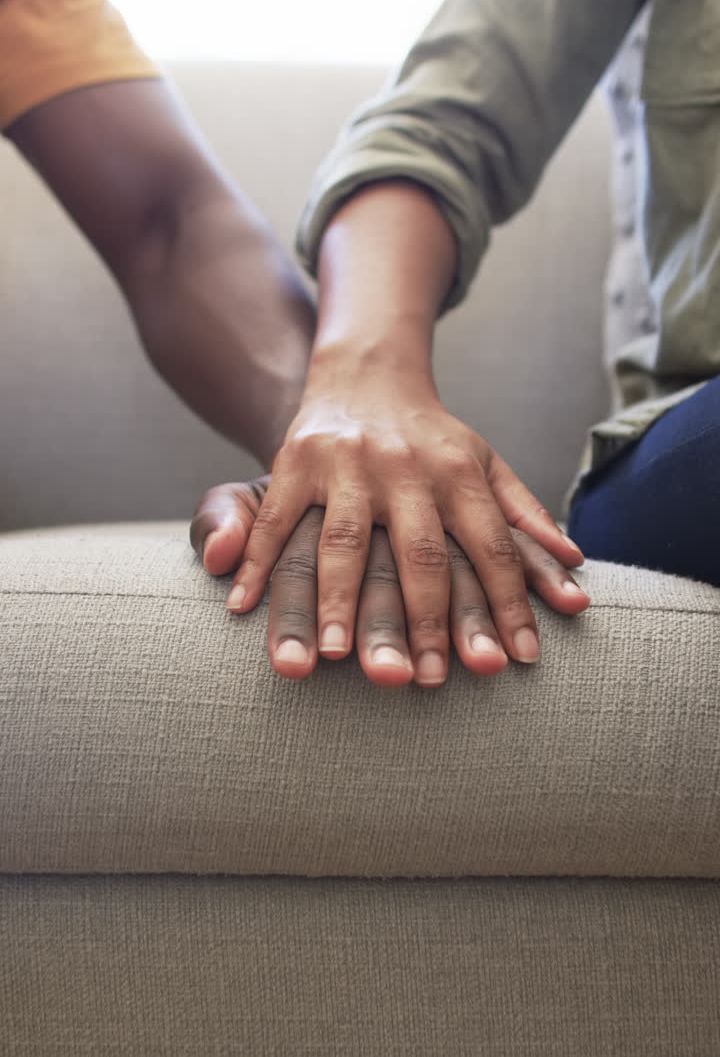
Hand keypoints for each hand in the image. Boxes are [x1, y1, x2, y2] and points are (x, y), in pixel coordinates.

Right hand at [191, 477, 589, 686]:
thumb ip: (528, 515)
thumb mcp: (487, 464)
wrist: (366, 375)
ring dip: (335, 601)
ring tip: (330, 658)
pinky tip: (241, 608)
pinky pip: (274, 519)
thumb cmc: (433, 439)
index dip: (506, 605)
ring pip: (342, 541)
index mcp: (459, 472)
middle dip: (422, 618)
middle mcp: (405, 468)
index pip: (490, 548)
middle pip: (417, 554)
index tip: (514, 662)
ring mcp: (347, 464)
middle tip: (421, 680)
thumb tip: (578, 564)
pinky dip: (257, 561)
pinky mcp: (296, 461)